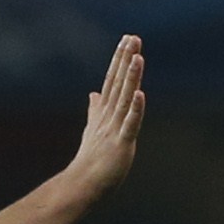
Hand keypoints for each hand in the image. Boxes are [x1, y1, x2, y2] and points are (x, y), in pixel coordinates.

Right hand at [64, 36, 145, 200]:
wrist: (82, 185)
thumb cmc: (90, 160)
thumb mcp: (93, 129)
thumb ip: (95, 110)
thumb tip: (94, 93)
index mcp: (104, 113)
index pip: (113, 81)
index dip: (120, 59)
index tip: (127, 40)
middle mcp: (108, 117)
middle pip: (118, 84)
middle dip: (125, 60)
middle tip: (133, 38)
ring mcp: (114, 130)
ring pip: (124, 99)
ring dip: (131, 78)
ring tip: (137, 57)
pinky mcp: (121, 145)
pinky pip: (130, 125)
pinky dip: (135, 109)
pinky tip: (141, 94)